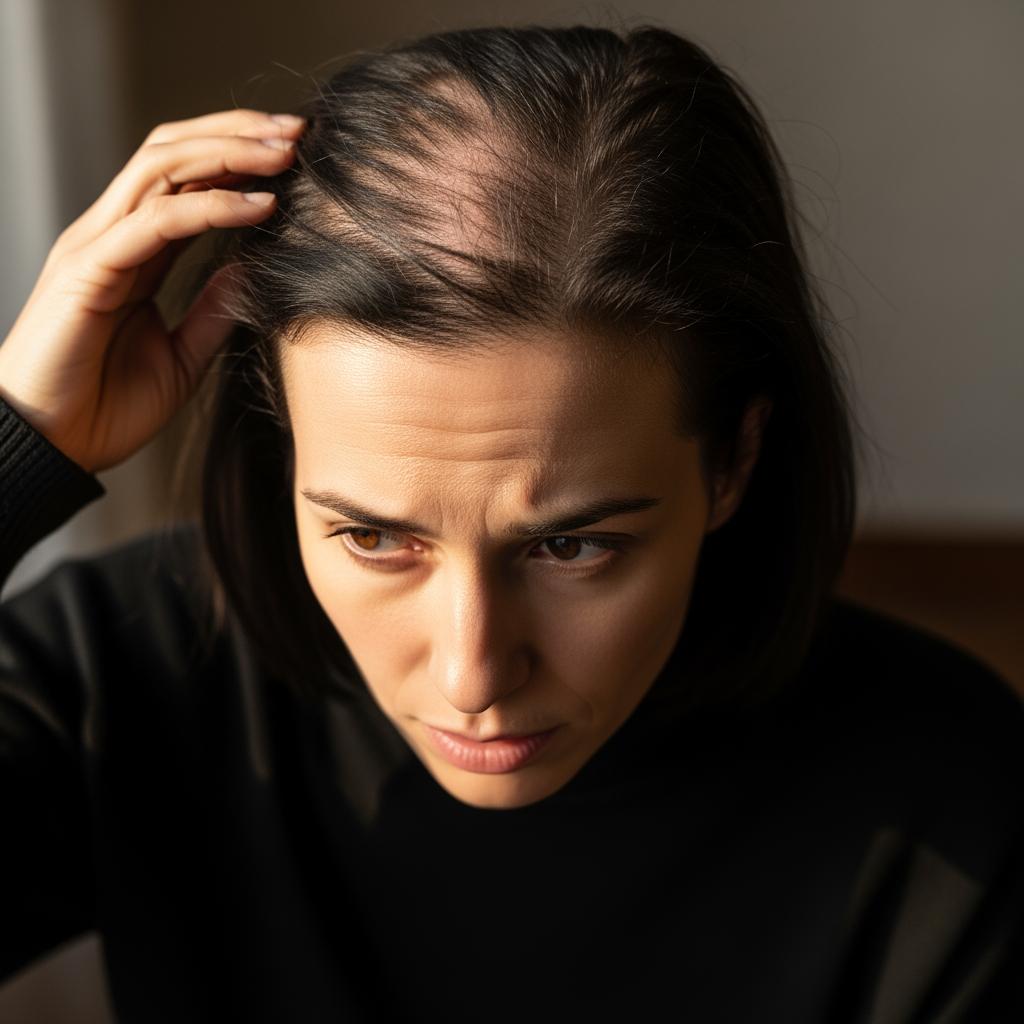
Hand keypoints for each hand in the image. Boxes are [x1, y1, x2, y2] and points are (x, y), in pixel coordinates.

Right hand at [0, 108, 304, 473]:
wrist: (54, 447)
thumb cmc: (106, 406)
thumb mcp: (181, 356)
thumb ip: (212, 309)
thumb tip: (251, 268)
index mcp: (136, 251)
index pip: (187, 179)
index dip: (240, 158)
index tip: (297, 154)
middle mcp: (114, 234)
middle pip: (174, 153)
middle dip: (238, 133)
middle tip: (299, 130)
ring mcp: (98, 245)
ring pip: (162, 167)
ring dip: (229, 151)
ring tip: (286, 150)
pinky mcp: (88, 269)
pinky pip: (155, 221)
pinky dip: (211, 206)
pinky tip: (258, 204)